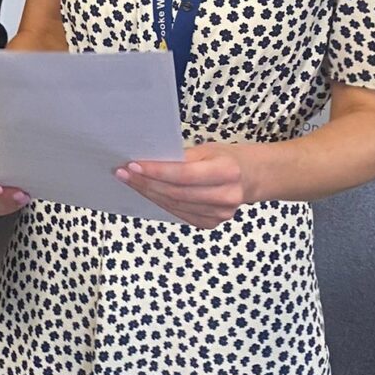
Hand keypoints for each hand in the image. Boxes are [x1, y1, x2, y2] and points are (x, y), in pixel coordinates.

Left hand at [115, 142, 256, 228]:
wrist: (252, 177)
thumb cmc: (226, 158)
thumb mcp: (208, 149)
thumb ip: (183, 157)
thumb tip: (148, 160)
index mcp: (226, 171)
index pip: (184, 174)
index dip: (156, 171)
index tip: (132, 165)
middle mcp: (226, 196)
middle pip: (176, 192)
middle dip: (145, 182)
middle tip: (123, 173)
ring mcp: (220, 214)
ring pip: (174, 205)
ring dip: (148, 193)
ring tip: (129, 181)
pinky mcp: (211, 224)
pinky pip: (179, 214)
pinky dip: (160, 203)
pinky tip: (147, 193)